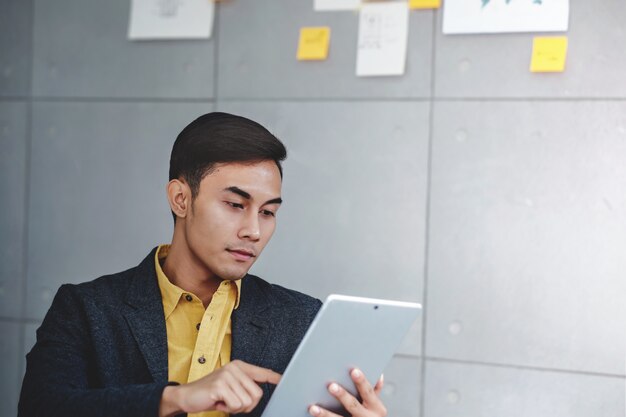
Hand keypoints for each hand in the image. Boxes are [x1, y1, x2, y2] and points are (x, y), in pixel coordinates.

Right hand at [159, 360, 280, 416]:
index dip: (274, 378)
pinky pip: (235, 405)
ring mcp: (227, 375)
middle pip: (257, 394)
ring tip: (223, 401)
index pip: (262, 372)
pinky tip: (218, 402)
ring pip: (247, 402)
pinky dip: (227, 409)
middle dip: (246, 405)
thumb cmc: (210, 394)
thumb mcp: (229, 386)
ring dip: (235, 408)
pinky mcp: (220, 385)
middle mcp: (235, 368)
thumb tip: (259, 392)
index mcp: (239, 367)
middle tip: (231, 402)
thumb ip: (244, 386)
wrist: (186, 396)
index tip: (284, 380)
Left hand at [308, 369, 385, 416]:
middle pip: (353, 405)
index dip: (361, 381)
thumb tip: (378, 374)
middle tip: (331, 386)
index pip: (368, 392)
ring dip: (325, 414)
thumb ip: (374, 391)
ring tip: (314, 408)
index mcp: (376, 408)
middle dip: (342, 395)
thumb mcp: (376, 406)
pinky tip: (313, 415)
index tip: (354, 371)